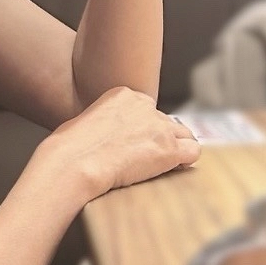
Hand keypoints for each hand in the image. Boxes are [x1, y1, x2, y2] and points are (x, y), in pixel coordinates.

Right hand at [46, 85, 200, 198]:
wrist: (75, 161)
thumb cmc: (72, 146)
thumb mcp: (88, 120)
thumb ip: (109, 122)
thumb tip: (111, 138)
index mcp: (125, 94)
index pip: (149, 110)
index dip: (145, 129)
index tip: (136, 142)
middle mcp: (146, 106)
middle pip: (167, 122)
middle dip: (160, 139)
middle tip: (145, 157)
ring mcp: (159, 127)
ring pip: (184, 136)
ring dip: (175, 149)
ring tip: (158, 165)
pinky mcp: (168, 149)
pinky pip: (193, 151)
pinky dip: (185, 161)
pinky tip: (171, 170)